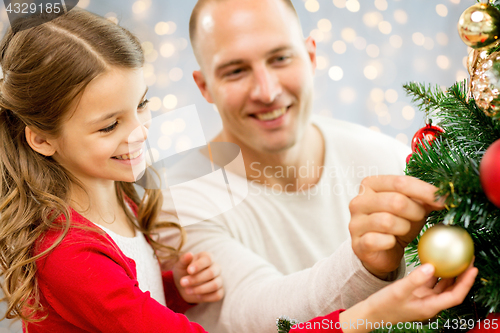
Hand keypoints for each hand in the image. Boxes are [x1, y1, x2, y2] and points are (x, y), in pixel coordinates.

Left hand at [173, 252, 223, 303]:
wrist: (185, 285)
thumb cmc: (184, 271)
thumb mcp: (181, 265)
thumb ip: (184, 260)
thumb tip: (189, 254)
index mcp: (207, 257)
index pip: (208, 259)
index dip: (199, 265)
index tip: (189, 271)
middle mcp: (216, 267)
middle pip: (211, 272)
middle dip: (196, 279)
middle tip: (182, 282)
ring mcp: (219, 279)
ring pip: (215, 284)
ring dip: (200, 289)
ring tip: (187, 290)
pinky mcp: (219, 291)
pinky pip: (217, 295)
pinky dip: (206, 297)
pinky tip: (197, 296)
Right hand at [339, 263, 477, 331]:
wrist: (371, 313)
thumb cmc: (384, 306)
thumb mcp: (399, 291)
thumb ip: (415, 279)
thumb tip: (431, 266)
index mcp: (430, 307)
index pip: (455, 295)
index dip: (466, 283)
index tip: (472, 268)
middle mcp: (430, 303)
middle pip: (452, 290)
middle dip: (462, 276)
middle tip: (468, 259)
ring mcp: (423, 298)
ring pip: (443, 285)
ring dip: (451, 273)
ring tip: (456, 258)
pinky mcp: (417, 293)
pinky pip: (431, 281)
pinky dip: (436, 272)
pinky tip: (436, 260)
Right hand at [349, 175, 444, 278]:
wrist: (382, 251)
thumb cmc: (398, 224)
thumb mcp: (413, 207)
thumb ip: (425, 198)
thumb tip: (445, 195)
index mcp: (371, 185)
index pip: (400, 182)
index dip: (425, 190)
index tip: (444, 200)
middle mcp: (358, 201)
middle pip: (395, 201)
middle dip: (415, 211)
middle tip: (421, 217)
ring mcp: (355, 222)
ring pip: (387, 221)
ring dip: (404, 228)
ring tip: (404, 230)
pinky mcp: (357, 243)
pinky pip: (378, 240)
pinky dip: (390, 242)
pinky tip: (392, 242)